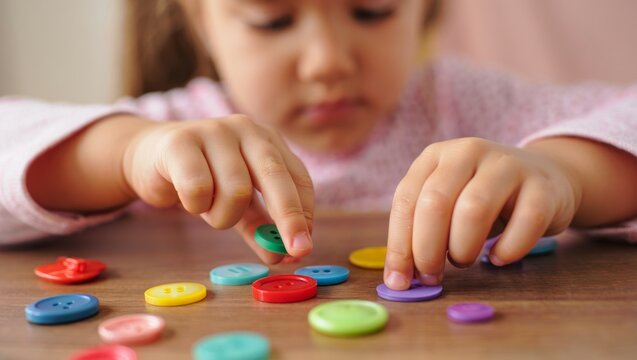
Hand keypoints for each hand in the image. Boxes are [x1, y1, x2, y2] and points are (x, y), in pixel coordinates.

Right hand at [122, 115, 313, 262]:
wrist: (147, 156)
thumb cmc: (202, 177)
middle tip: (295, 252)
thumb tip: (281, 256)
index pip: (297, 177)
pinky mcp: (180, 141)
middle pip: (275, 177)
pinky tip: (188, 198)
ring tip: (208, 209)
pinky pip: (199, 189)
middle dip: (288, 218)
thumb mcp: (236, 202)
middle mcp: (246, 129)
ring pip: (235, 192)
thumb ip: (259, 226)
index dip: (304, 212)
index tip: (303, 245)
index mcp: (268, 140)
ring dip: (222, 217)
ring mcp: (214, 131)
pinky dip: (196, 205)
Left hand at [384, 137, 581, 288]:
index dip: (399, 245)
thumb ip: (420, 231)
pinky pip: (524, 222)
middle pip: (435, 203)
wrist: (544, 177)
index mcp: (435, 155)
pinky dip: (508, 249)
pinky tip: (499, 257)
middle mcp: (468, 152)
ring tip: (464, 260)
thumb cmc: (482, 198)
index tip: (400, 281)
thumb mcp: (446, 203)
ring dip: (463, 248)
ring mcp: (508, 165)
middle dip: (427, 249)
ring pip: (474, 210)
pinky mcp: (543, 186)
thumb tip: (400, 279)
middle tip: (431, 276)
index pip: (405, 200)